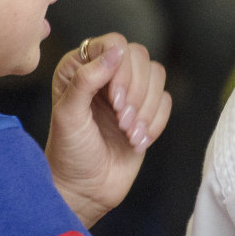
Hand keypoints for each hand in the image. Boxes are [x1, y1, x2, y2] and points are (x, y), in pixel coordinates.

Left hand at [46, 33, 171, 226]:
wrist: (85, 190)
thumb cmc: (69, 153)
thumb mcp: (69, 114)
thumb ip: (86, 79)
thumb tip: (115, 51)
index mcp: (79, 68)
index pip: (114, 44)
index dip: (121, 70)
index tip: (114, 101)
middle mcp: (104, 74)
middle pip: (140, 57)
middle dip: (136, 92)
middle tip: (121, 121)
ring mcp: (127, 92)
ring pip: (157, 76)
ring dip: (146, 109)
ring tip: (128, 134)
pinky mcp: (145, 111)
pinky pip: (165, 101)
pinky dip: (155, 122)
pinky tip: (136, 141)